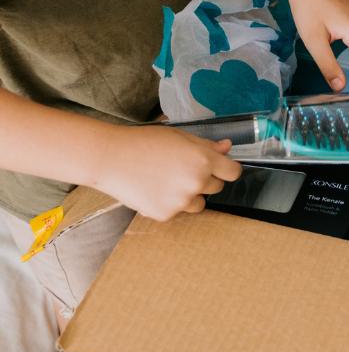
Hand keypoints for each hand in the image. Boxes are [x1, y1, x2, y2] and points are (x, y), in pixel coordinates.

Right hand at [93, 126, 241, 220]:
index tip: (221, 168)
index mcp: (203, 160)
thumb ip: (205, 145)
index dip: (227, 169)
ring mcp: (181, 201)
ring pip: (199, 203)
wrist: (111, 158)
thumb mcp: (179, 137)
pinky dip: (170, 203)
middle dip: (205, 179)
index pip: (233, 172)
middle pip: (217, 187)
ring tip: (167, 180)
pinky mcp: (166, 214)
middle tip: (183, 169)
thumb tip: (226, 147)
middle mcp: (196, 182)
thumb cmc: (143, 142)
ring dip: (190, 195)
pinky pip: (178, 211)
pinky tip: (154, 189)